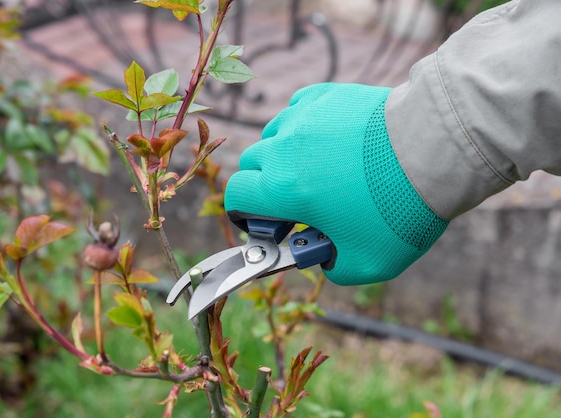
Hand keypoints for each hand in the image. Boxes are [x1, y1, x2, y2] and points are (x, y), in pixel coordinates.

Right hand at [224, 83, 448, 284]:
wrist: (436, 151)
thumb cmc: (400, 208)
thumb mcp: (367, 262)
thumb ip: (332, 267)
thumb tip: (324, 258)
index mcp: (283, 188)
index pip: (236, 196)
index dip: (245, 213)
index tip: (268, 222)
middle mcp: (284, 148)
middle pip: (251, 164)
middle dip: (265, 186)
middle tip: (297, 200)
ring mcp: (304, 117)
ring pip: (273, 135)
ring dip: (283, 155)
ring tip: (317, 168)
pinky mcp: (327, 96)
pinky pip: (298, 110)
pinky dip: (304, 127)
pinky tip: (328, 140)